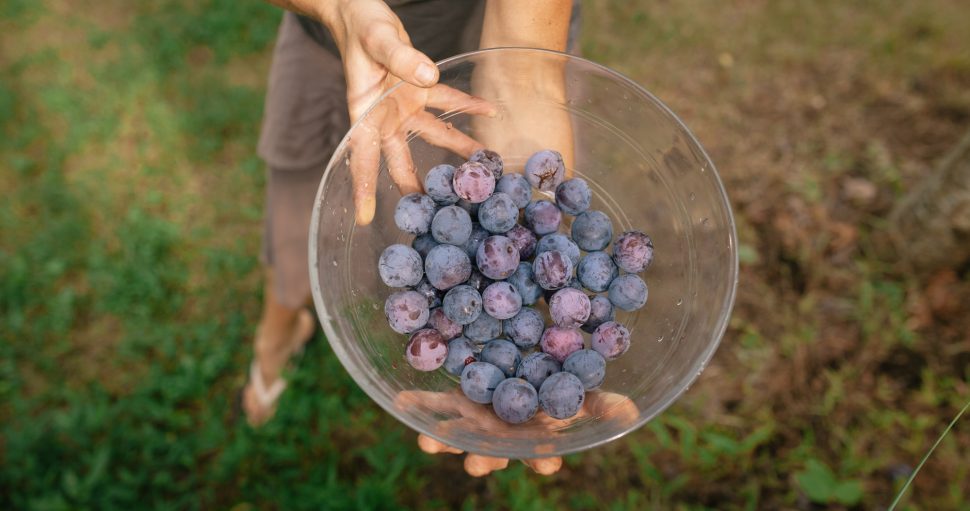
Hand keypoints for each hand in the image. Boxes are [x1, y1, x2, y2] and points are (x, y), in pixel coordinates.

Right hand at [317, 0, 494, 224]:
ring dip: (456, 151)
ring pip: (432, 136)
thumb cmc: (360, 25)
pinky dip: (467, 107)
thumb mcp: (377, 39)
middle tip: (435, 214)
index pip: (362, 156)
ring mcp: (404, 106)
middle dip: (417, 187)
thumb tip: (428, 77)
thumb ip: (400, 56)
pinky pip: (447, 102)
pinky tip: (489, 113)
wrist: (360, 11)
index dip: (363, 187)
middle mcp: (385, 116)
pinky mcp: (419, 90)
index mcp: (364, 111)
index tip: (364, 217)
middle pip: (400, 159)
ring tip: (481, 171)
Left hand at [394, 387, 638, 476]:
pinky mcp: (453, 400)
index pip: (540, 453)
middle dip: (486, 461)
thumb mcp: (577, 392)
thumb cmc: (552, 385)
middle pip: (492, 453)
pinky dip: (416, 402)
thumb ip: (600, 404)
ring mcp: (474, 420)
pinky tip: (399, 399)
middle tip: (480, 464)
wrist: (518, 364)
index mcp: (532, 437)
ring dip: (442, 440)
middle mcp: (500, 435)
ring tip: (428, 441)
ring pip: (456, 435)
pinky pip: (432, 403)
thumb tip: (632, 412)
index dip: (543, 459)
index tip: (547, 460)